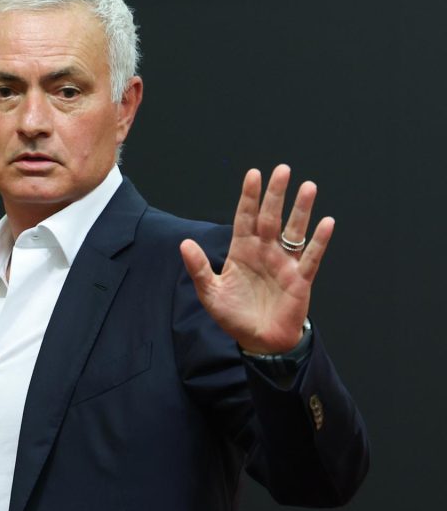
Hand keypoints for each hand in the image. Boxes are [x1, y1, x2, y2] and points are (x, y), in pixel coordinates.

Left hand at [179, 164, 332, 353]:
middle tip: (282, 169)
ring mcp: (284, 263)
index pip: (245, 218)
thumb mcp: (210, 293)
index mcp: (242, 251)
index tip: (253, 174)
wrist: (258, 341)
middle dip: (275, 194)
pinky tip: (326, 222)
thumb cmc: (234, 316)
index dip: (249, 197)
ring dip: (301, 210)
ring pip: (294, 231)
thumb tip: (184, 243)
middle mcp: (265, 251)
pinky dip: (318, 240)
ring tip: (308, 187)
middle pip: (271, 217)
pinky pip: (311, 256)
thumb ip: (198, 268)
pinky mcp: (300, 279)